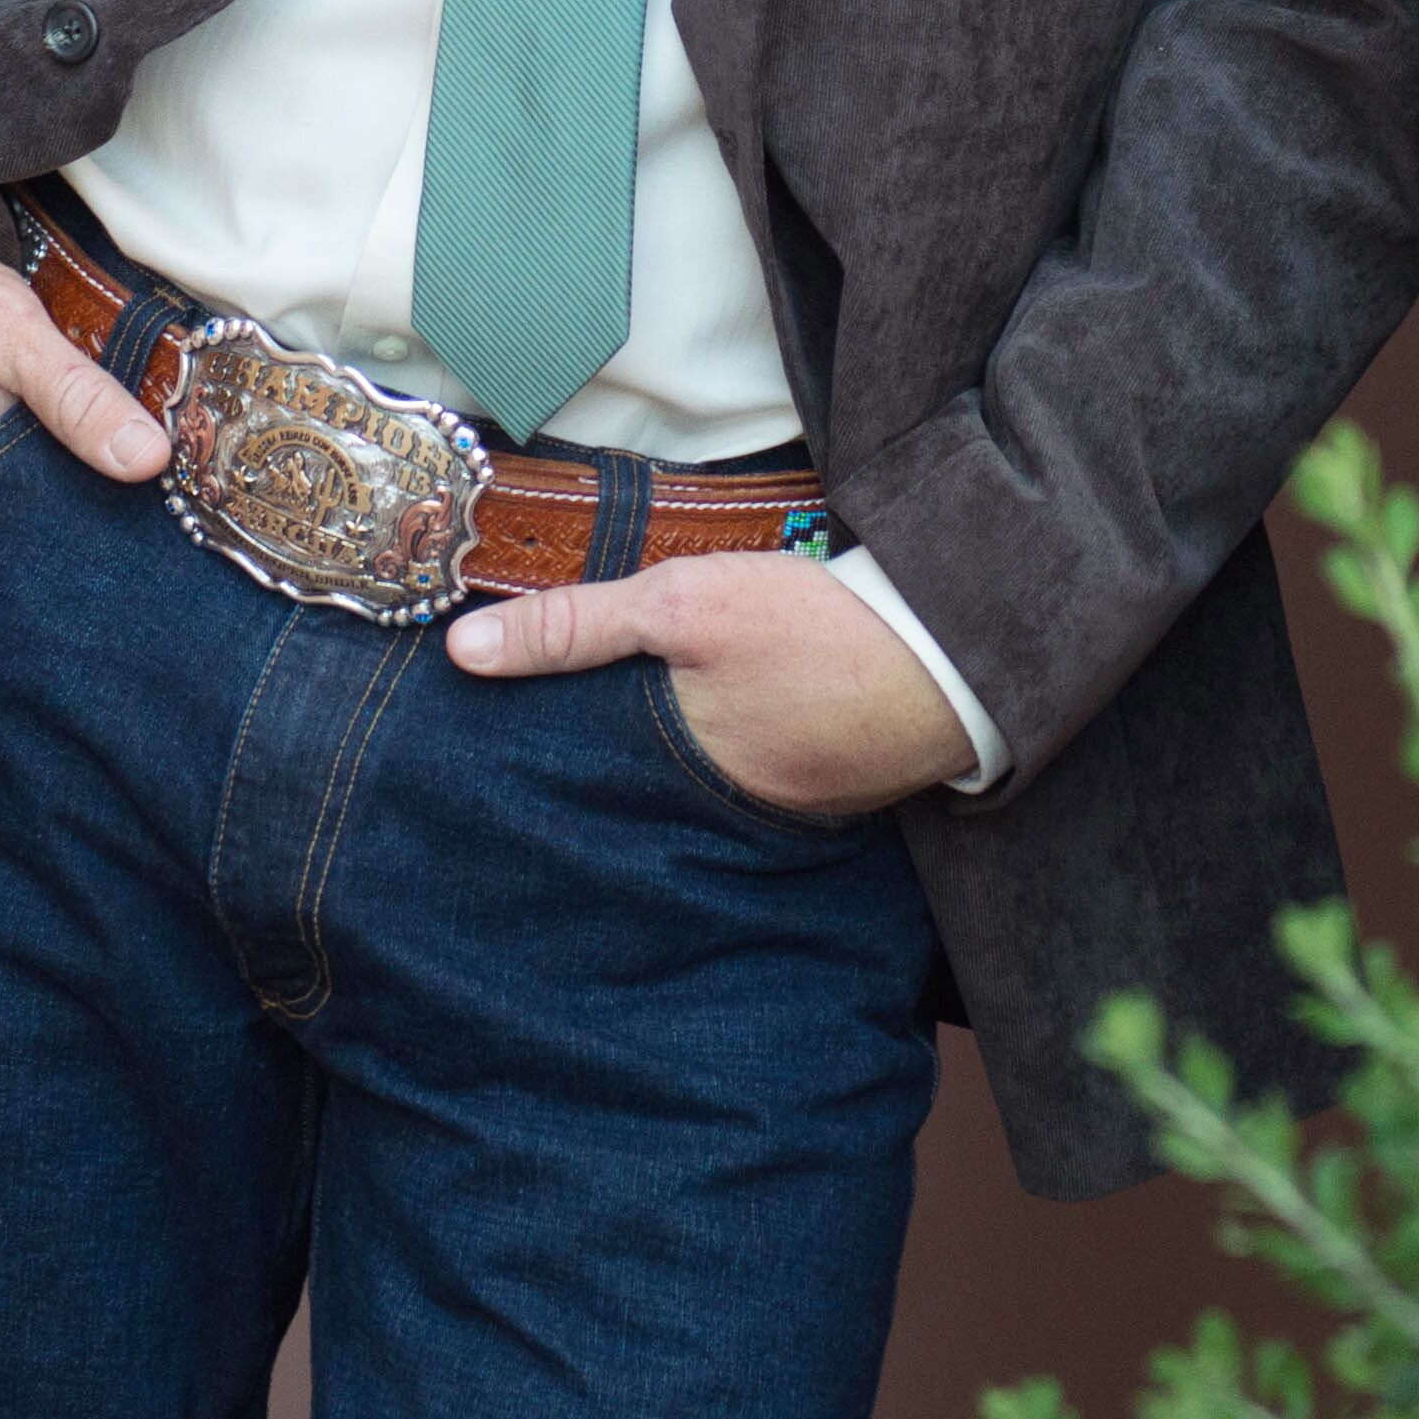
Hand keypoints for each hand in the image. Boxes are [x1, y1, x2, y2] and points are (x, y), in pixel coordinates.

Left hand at [444, 548, 972, 810]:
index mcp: (681, 775)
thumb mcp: (685, 604)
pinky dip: (738, 756)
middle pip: (640, 795)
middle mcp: (727, 814)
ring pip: (700, 788)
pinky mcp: (832, 790)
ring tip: (630, 738)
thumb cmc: (814, 627)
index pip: (586, 783)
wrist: (956, 654)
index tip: (488, 760)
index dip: (542, 769)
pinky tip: (732, 725)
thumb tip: (462, 652)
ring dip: (673, 766)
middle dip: (601, 779)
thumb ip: (577, 627)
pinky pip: (761, 779)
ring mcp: (785, 809)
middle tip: (543, 759)